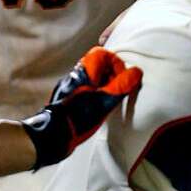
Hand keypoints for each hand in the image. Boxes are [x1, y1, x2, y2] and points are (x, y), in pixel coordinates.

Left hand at [22, 45, 142, 168]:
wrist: (54, 135)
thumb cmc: (78, 117)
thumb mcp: (105, 101)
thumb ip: (121, 86)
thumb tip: (136, 73)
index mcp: (84, 73)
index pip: (102, 54)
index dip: (116, 64)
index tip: (122, 79)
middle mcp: (75, 76)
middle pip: (97, 66)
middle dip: (111, 76)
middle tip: (117, 91)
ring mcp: (69, 87)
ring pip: (91, 78)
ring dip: (103, 86)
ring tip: (108, 101)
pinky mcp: (67, 99)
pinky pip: (84, 89)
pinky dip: (94, 95)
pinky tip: (96, 109)